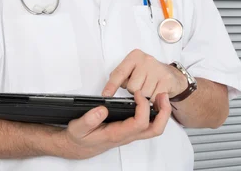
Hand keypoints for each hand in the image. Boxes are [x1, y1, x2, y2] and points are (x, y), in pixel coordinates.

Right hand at [53, 91, 170, 159]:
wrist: (78, 147)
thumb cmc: (79, 138)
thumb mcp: (77, 128)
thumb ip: (88, 120)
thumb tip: (102, 110)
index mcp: (116, 134)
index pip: (139, 123)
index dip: (143, 107)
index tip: (137, 93)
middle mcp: (127, 136)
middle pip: (154, 129)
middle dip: (163, 113)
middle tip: (162, 95)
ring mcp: (129, 134)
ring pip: (154, 128)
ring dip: (161, 113)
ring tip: (160, 96)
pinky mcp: (129, 130)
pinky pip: (148, 125)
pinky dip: (154, 113)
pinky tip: (151, 102)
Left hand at [102, 49, 187, 101]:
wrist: (172, 76)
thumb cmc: (148, 74)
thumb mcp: (133, 70)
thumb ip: (121, 76)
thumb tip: (109, 90)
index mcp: (134, 56)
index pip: (119, 73)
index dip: (111, 85)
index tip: (105, 95)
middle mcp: (146, 60)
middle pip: (131, 87)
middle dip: (134, 91)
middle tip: (141, 85)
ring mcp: (157, 69)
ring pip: (143, 94)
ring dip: (144, 96)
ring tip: (149, 88)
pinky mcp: (166, 80)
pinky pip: (154, 98)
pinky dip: (153, 99)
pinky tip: (156, 92)